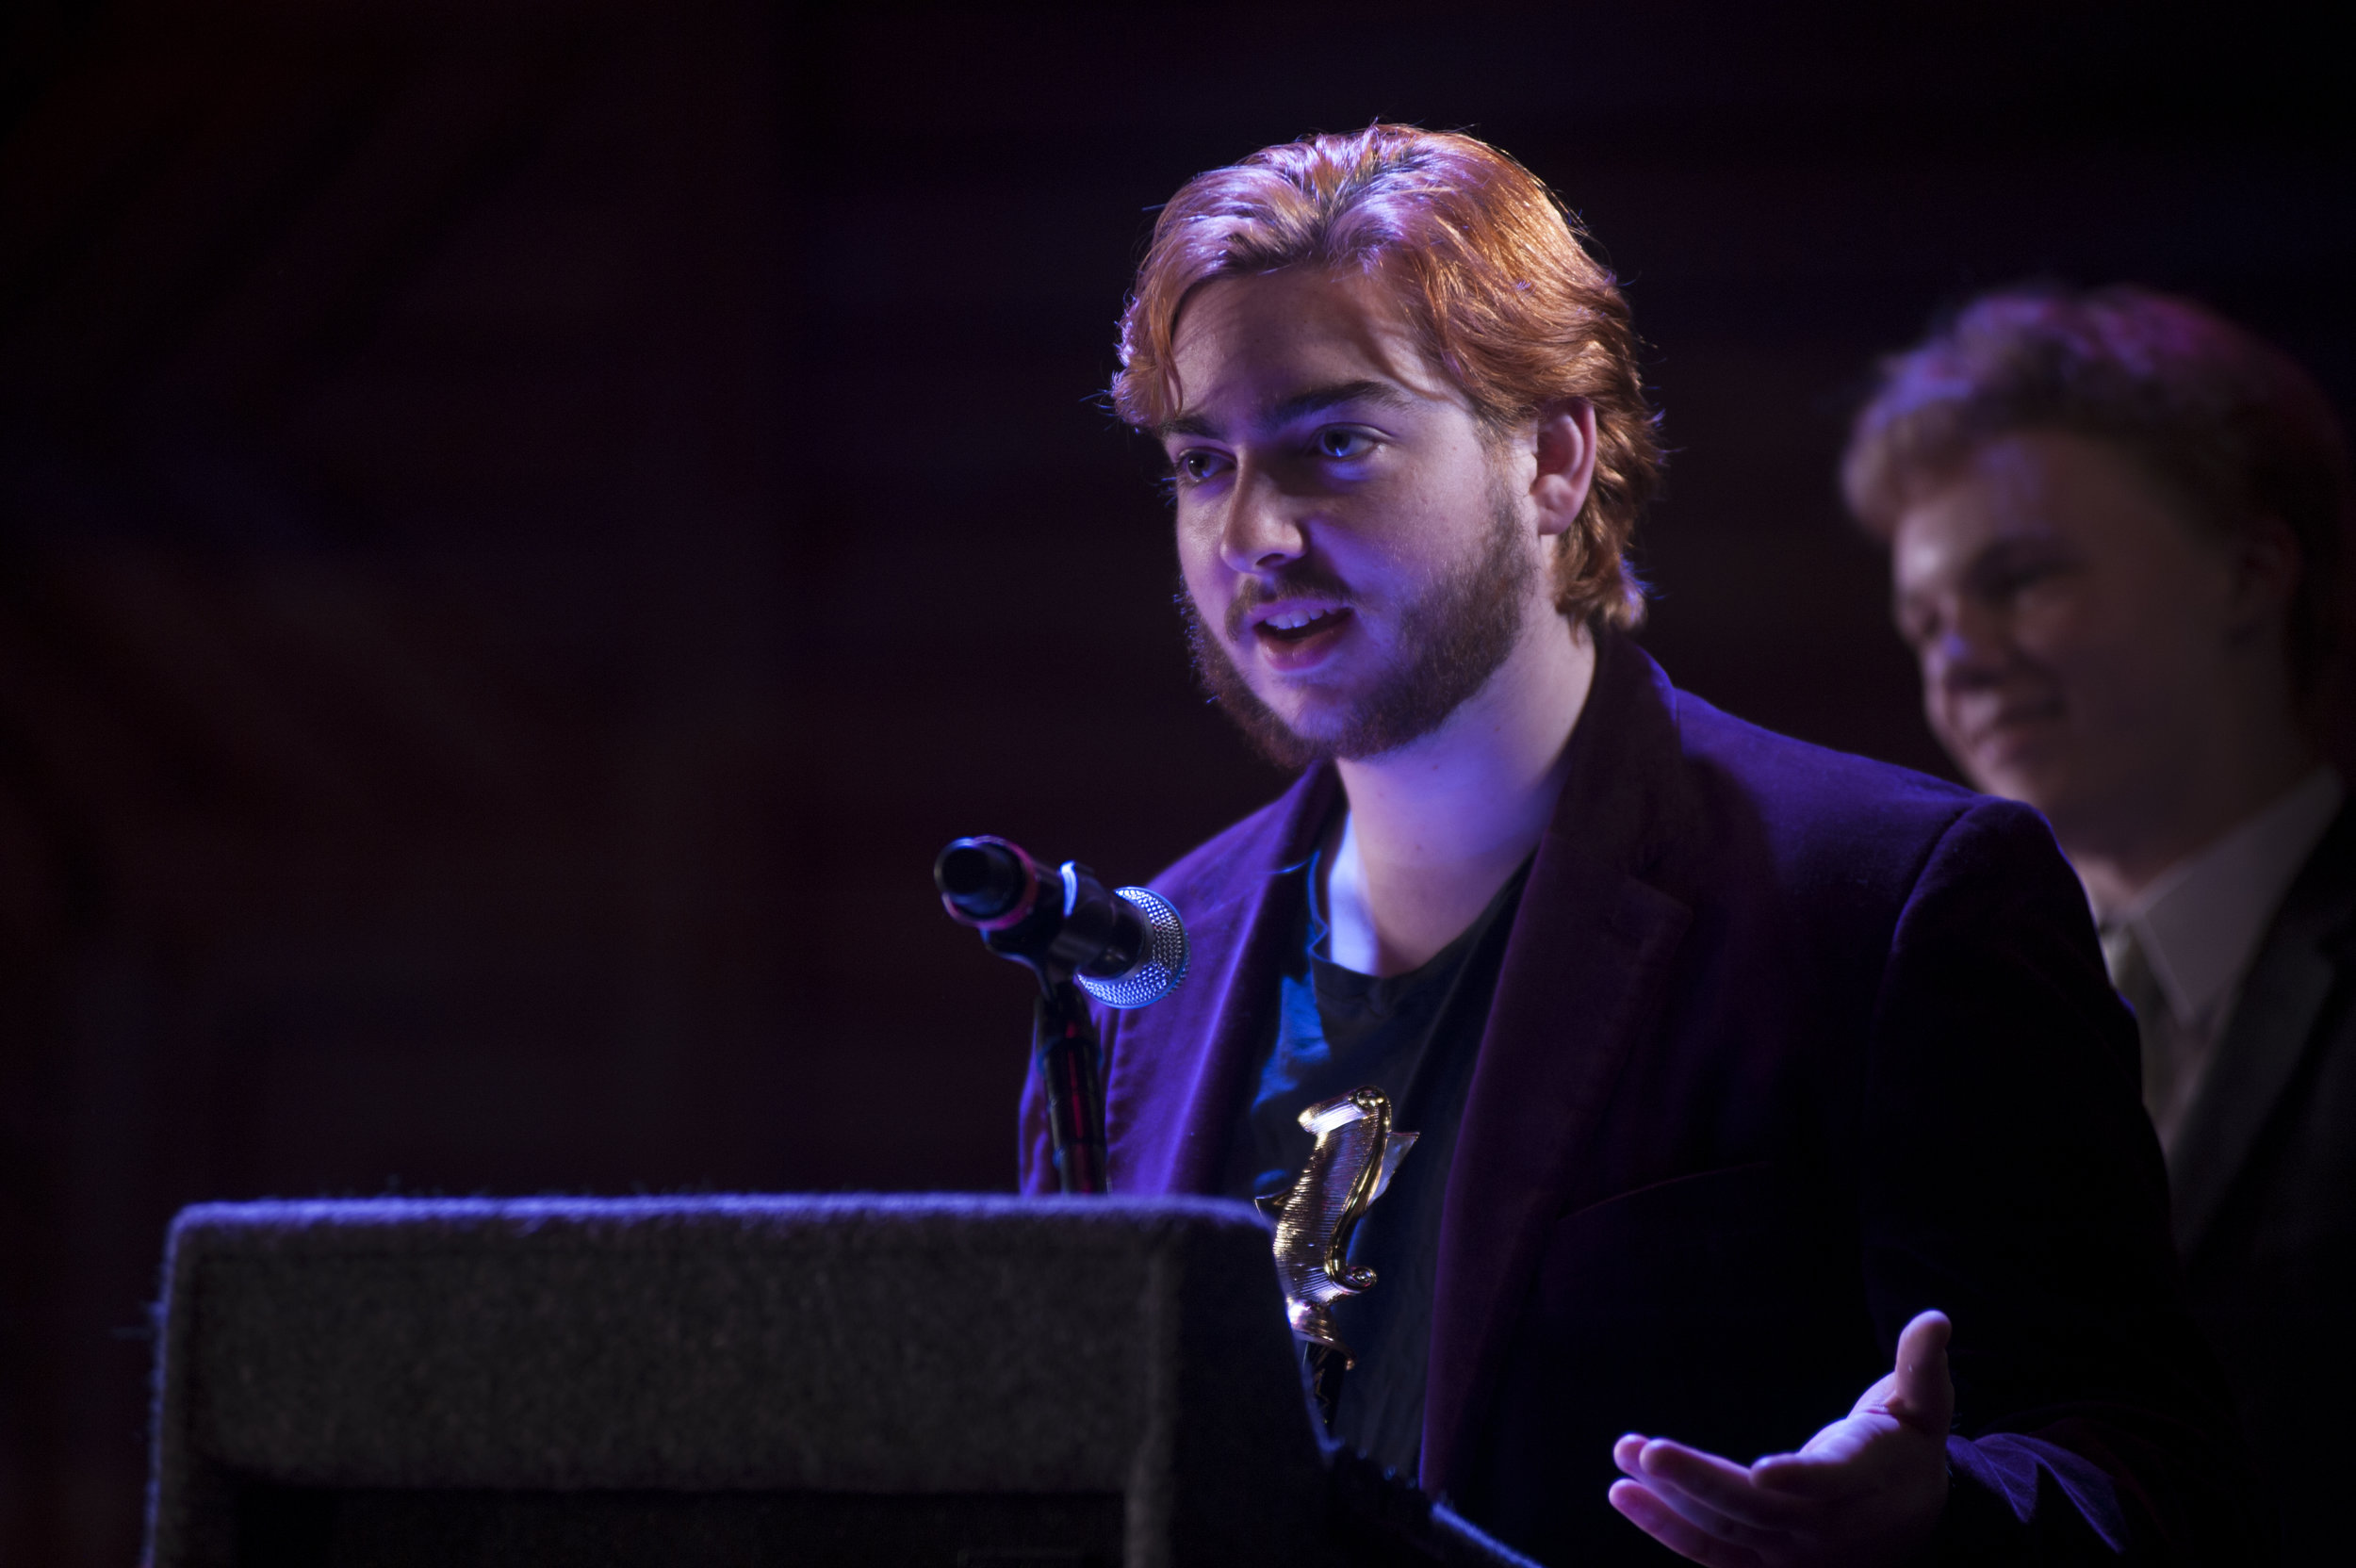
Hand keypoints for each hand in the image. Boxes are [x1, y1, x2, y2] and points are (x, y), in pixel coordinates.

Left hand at [1607, 1309, 1952, 1567]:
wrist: (1911, 1529)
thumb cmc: (1906, 1455)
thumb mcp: (1924, 1410)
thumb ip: (1921, 1367)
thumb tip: (1935, 1318)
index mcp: (1867, 1485)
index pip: (1831, 1485)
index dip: (1800, 1479)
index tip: (1764, 1469)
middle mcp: (1826, 1530)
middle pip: (1757, 1512)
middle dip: (1699, 1482)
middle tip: (1648, 1450)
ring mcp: (1792, 1556)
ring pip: (1724, 1533)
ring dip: (1668, 1499)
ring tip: (1624, 1455)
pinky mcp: (1763, 1567)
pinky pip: (1710, 1555)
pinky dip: (1667, 1528)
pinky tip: (1624, 1493)